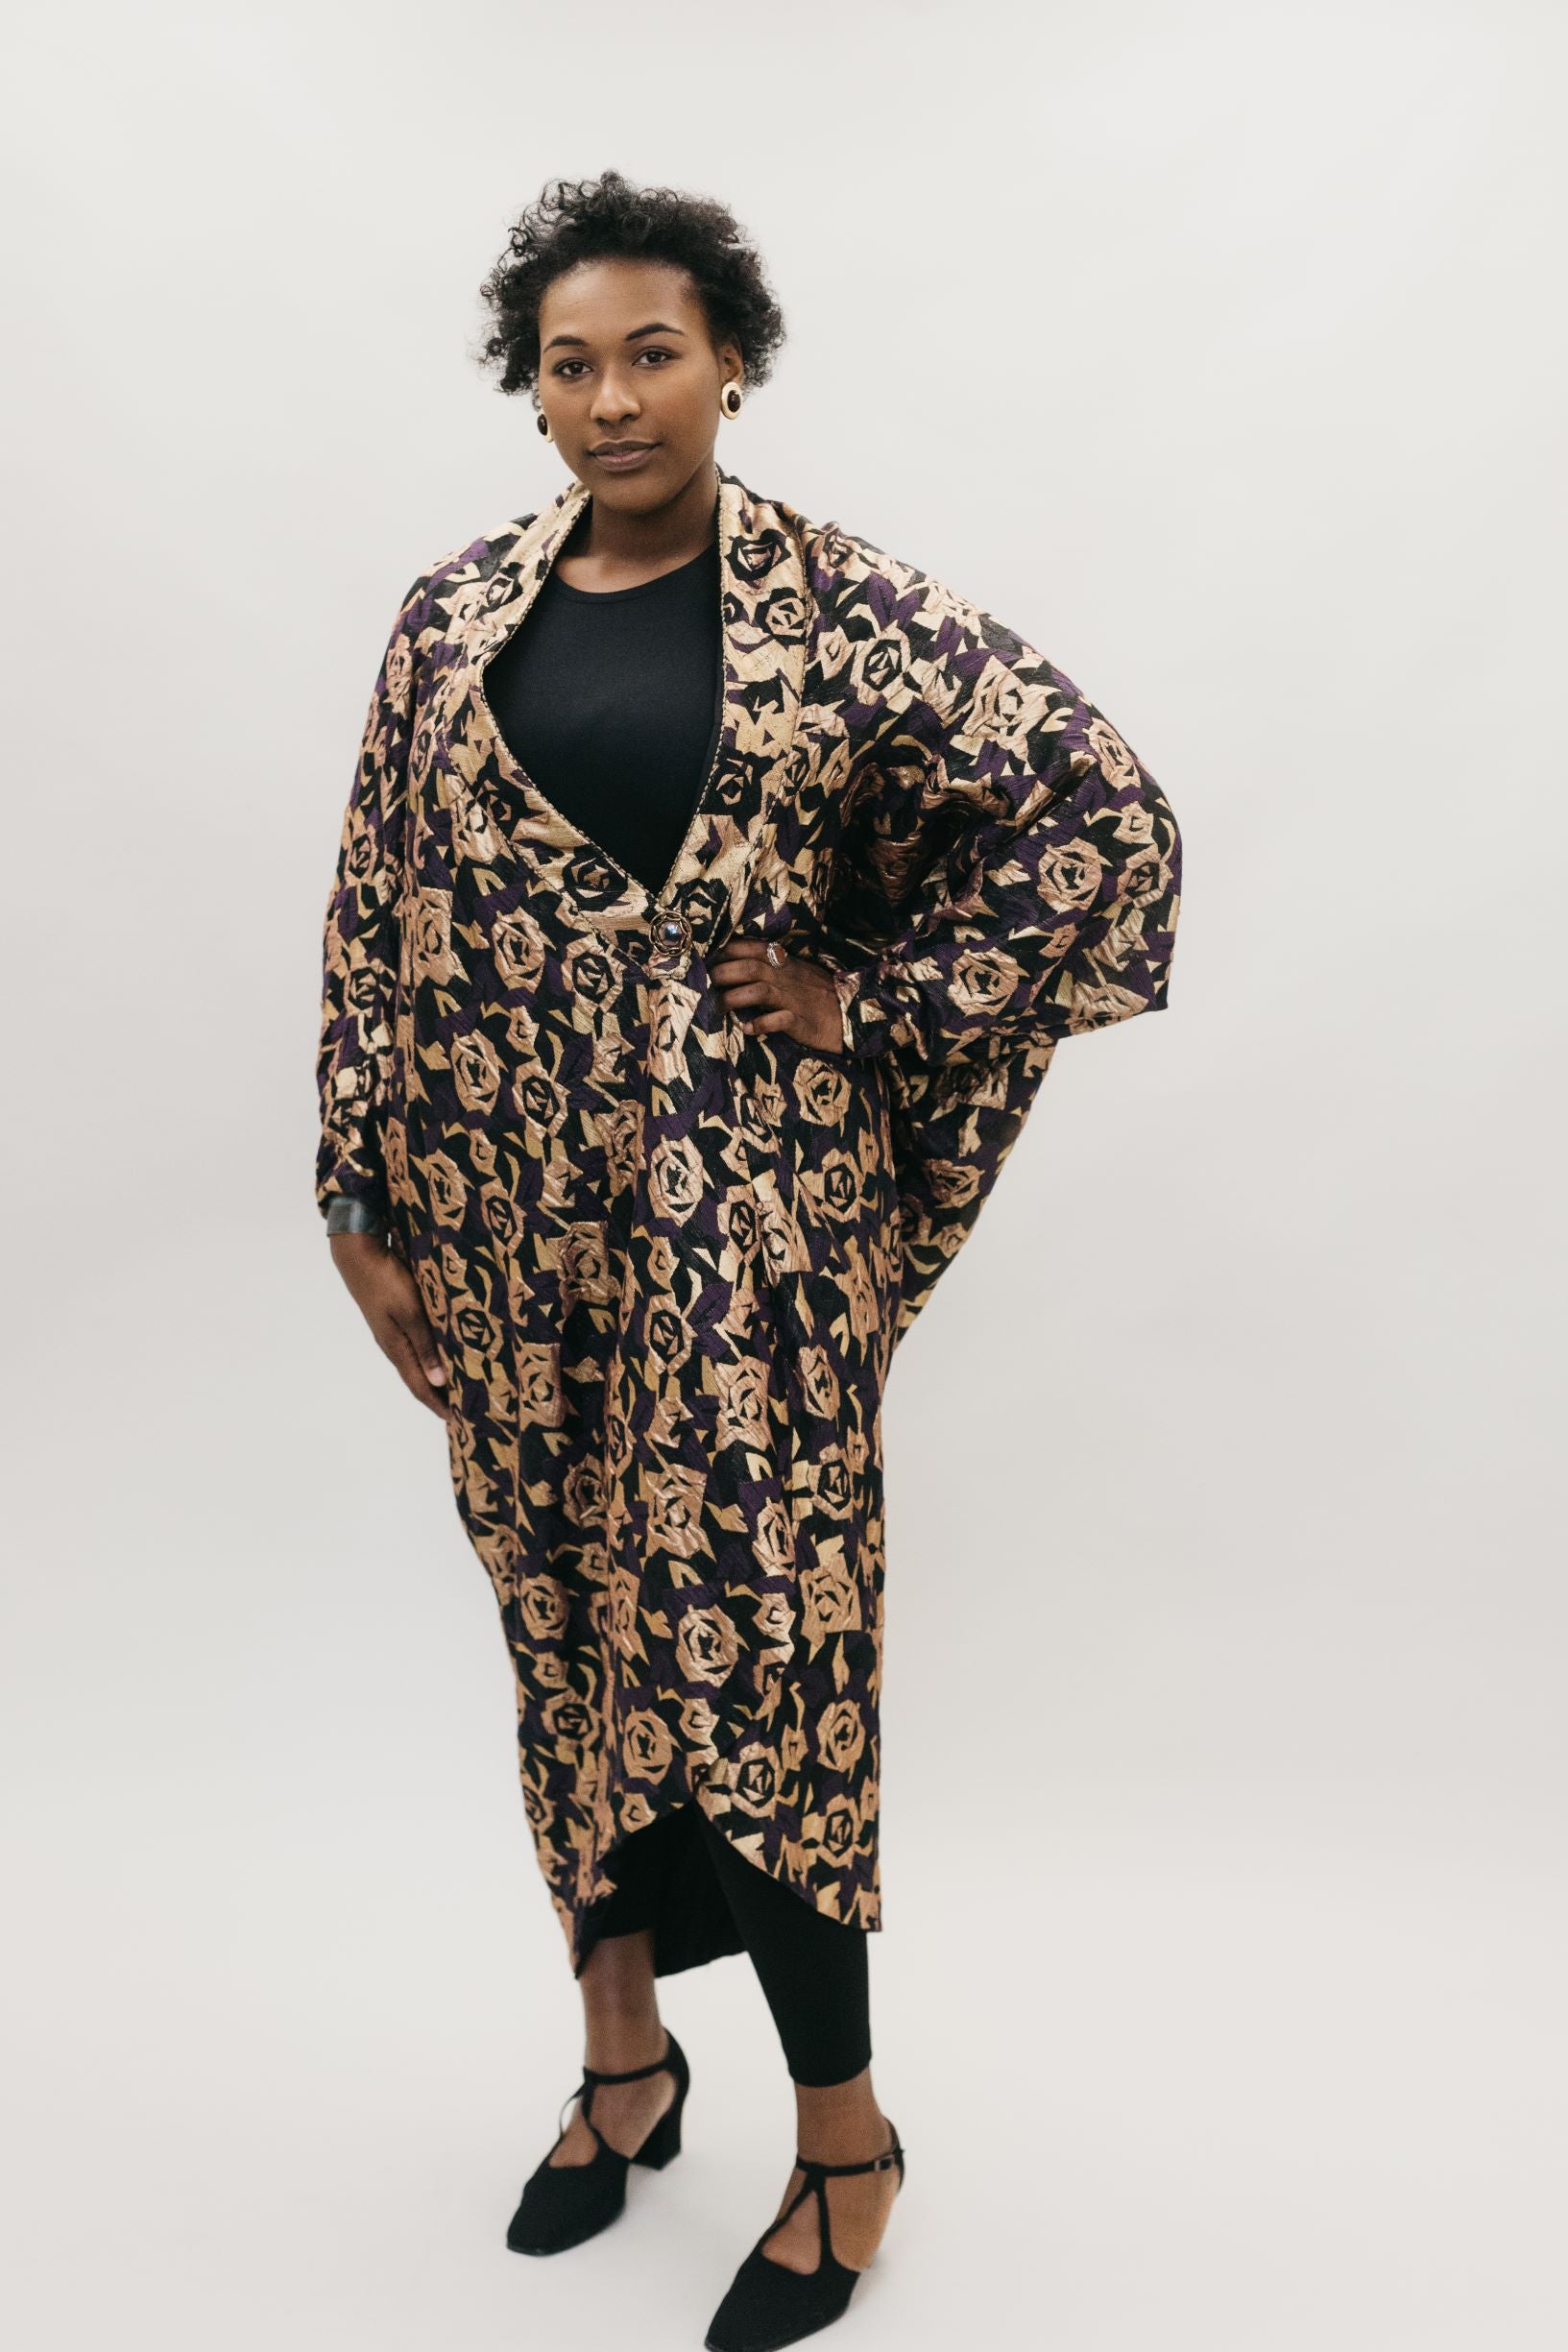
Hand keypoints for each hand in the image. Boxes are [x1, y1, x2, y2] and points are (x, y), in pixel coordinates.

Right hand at [329, 1231, 451, 1420]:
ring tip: (454, 1384)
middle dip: (436, 1395)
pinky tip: (438, 1353)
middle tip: (460, 1407)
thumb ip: (425, 1346)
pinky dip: (427, 1357)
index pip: (419, 1385)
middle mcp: (392, 1345)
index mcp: (396, 1348)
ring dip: (433, 1376)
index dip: (436, 1403)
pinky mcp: (390, 1318)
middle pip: (416, 1378)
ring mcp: (389, 1332)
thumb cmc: (387, 1281)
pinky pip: (413, 1346)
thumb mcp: (411, 1312)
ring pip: (414, 1363)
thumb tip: (438, 1381)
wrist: (358, 1254)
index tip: (456, 1420)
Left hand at [709, 932, 843, 1053]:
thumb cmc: (820, 994)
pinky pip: (780, 1020)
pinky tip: (748, 1028)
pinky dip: (761, 1024)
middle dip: (722, 973)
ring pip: (760, 991)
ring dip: (734, 998)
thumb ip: (772, 967)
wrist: (853, 1014)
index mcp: (785, 963)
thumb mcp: (797, 973)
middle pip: (750, 968)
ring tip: (719, 1007)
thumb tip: (737, 964)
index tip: (707, 959)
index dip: (726, 951)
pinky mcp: (802, 1022)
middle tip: (704, 984)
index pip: (751, 948)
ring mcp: (795, 999)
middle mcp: (788, 977)